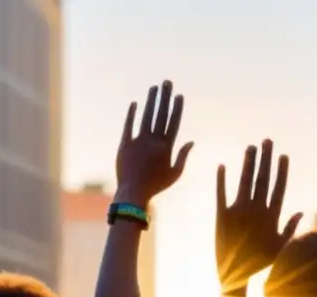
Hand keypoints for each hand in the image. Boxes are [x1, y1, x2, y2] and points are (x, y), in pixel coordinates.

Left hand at [115, 81, 193, 206]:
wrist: (133, 193)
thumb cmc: (155, 186)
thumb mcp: (174, 174)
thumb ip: (183, 156)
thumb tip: (191, 141)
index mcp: (166, 148)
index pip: (173, 122)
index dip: (177, 108)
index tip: (179, 95)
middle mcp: (153, 141)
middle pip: (161, 114)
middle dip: (165, 97)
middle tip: (167, 82)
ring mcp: (138, 141)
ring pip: (146, 116)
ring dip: (151, 100)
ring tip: (154, 87)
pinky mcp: (125, 144)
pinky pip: (129, 125)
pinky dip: (131, 114)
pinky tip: (135, 103)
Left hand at [215, 140, 302, 290]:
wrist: (234, 276)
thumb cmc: (259, 264)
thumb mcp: (279, 247)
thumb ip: (290, 228)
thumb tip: (301, 212)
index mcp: (271, 216)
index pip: (278, 187)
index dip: (281, 170)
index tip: (283, 155)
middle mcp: (255, 210)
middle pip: (262, 178)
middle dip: (265, 158)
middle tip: (267, 141)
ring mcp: (238, 212)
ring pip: (244, 181)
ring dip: (247, 163)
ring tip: (250, 148)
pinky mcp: (221, 216)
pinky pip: (221, 193)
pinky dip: (221, 179)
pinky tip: (222, 165)